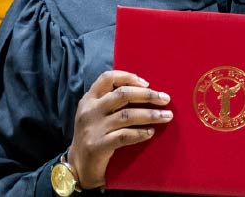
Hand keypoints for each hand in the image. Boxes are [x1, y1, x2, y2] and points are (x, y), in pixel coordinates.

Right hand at [67, 70, 172, 188]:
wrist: (78, 167)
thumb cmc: (94, 137)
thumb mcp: (95, 115)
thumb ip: (111, 103)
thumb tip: (145, 92)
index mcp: (89, 99)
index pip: (107, 78)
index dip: (128, 77)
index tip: (147, 83)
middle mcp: (89, 111)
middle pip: (122, 94)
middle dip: (147, 95)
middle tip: (165, 98)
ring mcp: (93, 128)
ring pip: (127, 115)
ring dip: (150, 115)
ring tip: (166, 116)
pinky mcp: (98, 145)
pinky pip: (124, 136)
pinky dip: (140, 133)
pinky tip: (151, 133)